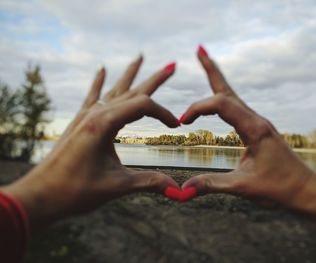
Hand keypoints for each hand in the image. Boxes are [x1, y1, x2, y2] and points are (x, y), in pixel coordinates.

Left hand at [1, 57, 179, 227]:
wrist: (41, 195)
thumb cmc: (75, 190)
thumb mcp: (116, 186)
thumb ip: (148, 182)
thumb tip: (177, 190)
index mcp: (105, 124)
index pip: (143, 106)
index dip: (163, 114)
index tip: (175, 126)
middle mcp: (96, 114)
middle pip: (132, 91)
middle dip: (154, 79)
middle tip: (171, 66)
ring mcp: (86, 116)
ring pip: (114, 90)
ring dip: (129, 75)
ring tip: (139, 57)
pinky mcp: (79, 123)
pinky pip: (92, 97)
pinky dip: (99, 83)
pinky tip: (101, 70)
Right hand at [181, 46, 315, 229]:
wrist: (306, 190)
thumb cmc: (280, 188)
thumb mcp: (244, 186)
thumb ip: (212, 184)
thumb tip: (182, 190)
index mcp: (254, 128)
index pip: (220, 104)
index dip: (198, 108)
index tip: (183, 123)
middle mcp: (255, 120)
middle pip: (228, 89)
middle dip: (212, 70)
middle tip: (199, 50)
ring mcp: (257, 124)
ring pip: (233, 96)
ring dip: (217, 80)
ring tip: (206, 64)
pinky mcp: (257, 130)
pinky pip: (236, 108)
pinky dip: (222, 100)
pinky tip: (218, 102)